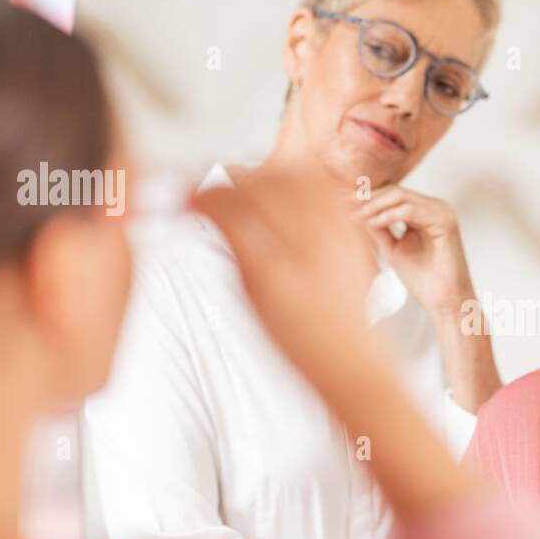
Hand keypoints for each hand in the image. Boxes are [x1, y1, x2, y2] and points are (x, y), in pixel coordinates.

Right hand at [191, 164, 386, 395]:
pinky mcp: (353, 234)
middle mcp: (308, 249)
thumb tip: (214, 209)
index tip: (185, 198)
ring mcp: (336, 237)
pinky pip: (324, 189)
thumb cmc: (298, 341)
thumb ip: (234, 248)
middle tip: (217, 197)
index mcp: (273, 271)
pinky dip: (298, 184)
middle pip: (261, 185)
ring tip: (249, 195)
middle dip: (230, 184)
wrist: (351, 360)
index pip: (228, 207)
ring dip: (264, 179)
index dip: (198, 195)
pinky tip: (284, 197)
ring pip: (294, 179)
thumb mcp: (252, 298)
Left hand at [353, 185, 474, 311]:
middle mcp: (435, 207)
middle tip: (341, 202)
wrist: (444, 302)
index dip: (366, 197)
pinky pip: (411, 210)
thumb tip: (356, 212)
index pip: (392, 195)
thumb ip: (379, 230)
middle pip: (394, 191)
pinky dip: (390, 215)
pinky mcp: (445, 222)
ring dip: (374, 205)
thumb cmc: (423, 280)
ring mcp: (441, 212)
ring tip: (354, 215)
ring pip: (401, 196)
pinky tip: (373, 223)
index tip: (340, 201)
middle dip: (366, 197)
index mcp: (424, 212)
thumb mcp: (393, 249)